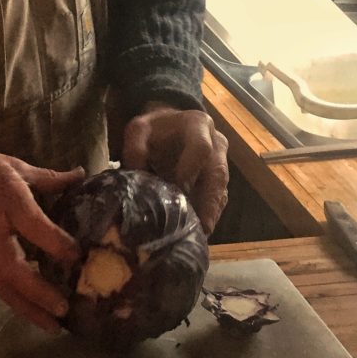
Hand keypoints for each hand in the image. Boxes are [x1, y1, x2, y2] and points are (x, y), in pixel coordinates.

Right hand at [0, 143, 85, 332]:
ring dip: (28, 308)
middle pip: (14, 269)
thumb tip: (80, 175)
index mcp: (7, 200)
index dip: (55, 242)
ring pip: (4, 286)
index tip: (77, 255)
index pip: (32, 226)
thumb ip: (49, 178)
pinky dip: (17, 301)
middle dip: (38, 292)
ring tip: (53, 326)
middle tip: (63, 309)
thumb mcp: (14, 166)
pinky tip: (35, 312)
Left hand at [121, 103, 228, 233]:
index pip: (201, 147)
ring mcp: (221, 161)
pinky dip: (211, 214)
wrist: (169, 127)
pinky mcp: (219, 179)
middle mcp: (216, 142)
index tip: (178, 188)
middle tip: (200, 225)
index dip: (191, 168)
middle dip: (209, 201)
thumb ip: (135, 147)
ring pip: (222, 189)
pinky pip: (220, 198)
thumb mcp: (139, 129)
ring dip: (211, 212)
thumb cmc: (154, 130)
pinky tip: (200, 229)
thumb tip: (136, 171)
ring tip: (200, 233)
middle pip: (218, 173)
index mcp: (197, 124)